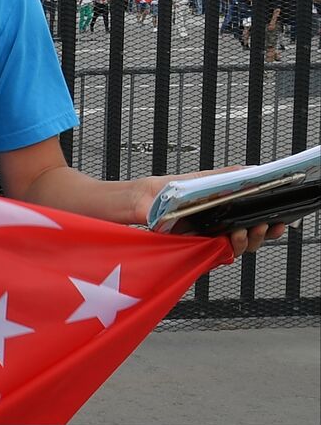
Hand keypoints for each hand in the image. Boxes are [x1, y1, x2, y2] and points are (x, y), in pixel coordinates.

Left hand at [135, 170, 289, 256]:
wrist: (142, 199)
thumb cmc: (169, 189)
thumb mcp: (201, 179)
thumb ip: (225, 177)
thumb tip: (249, 170)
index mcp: (226, 211)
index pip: (255, 222)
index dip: (271, 226)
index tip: (281, 221)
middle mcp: (220, 227)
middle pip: (251, 239)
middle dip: (262, 234)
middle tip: (262, 226)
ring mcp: (208, 238)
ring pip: (237, 248)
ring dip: (245, 241)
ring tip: (241, 231)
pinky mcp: (194, 246)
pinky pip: (215, 254)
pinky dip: (225, 248)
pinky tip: (227, 239)